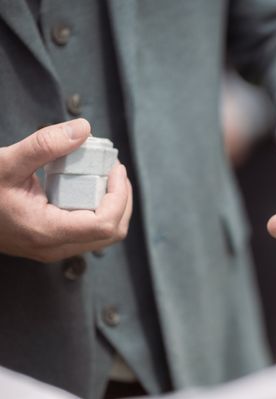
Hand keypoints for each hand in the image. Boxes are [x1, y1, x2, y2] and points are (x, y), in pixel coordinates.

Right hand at [0, 119, 132, 261]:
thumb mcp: (6, 162)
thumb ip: (44, 145)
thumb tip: (84, 128)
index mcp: (46, 231)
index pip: (105, 225)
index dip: (119, 196)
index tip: (115, 168)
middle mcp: (54, 247)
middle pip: (112, 233)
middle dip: (121, 199)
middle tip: (114, 169)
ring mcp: (54, 249)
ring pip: (103, 236)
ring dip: (112, 205)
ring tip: (105, 176)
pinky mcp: (52, 244)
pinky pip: (89, 233)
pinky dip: (99, 210)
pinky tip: (90, 187)